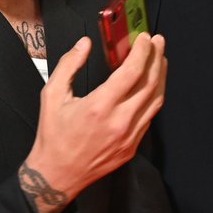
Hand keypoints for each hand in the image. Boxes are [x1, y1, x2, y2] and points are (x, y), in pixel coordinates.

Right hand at [23, 33, 165, 212]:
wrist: (58, 174)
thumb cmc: (54, 136)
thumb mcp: (51, 95)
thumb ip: (68, 65)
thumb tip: (84, 44)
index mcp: (99, 106)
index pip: (132, 72)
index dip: (142, 51)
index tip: (144, 38)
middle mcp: (119, 121)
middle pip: (150, 83)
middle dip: (157, 58)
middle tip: (158, 42)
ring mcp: (129, 136)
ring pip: (156, 100)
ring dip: (161, 76)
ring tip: (159, 59)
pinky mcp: (132, 146)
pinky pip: (150, 117)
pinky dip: (154, 97)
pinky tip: (150, 86)